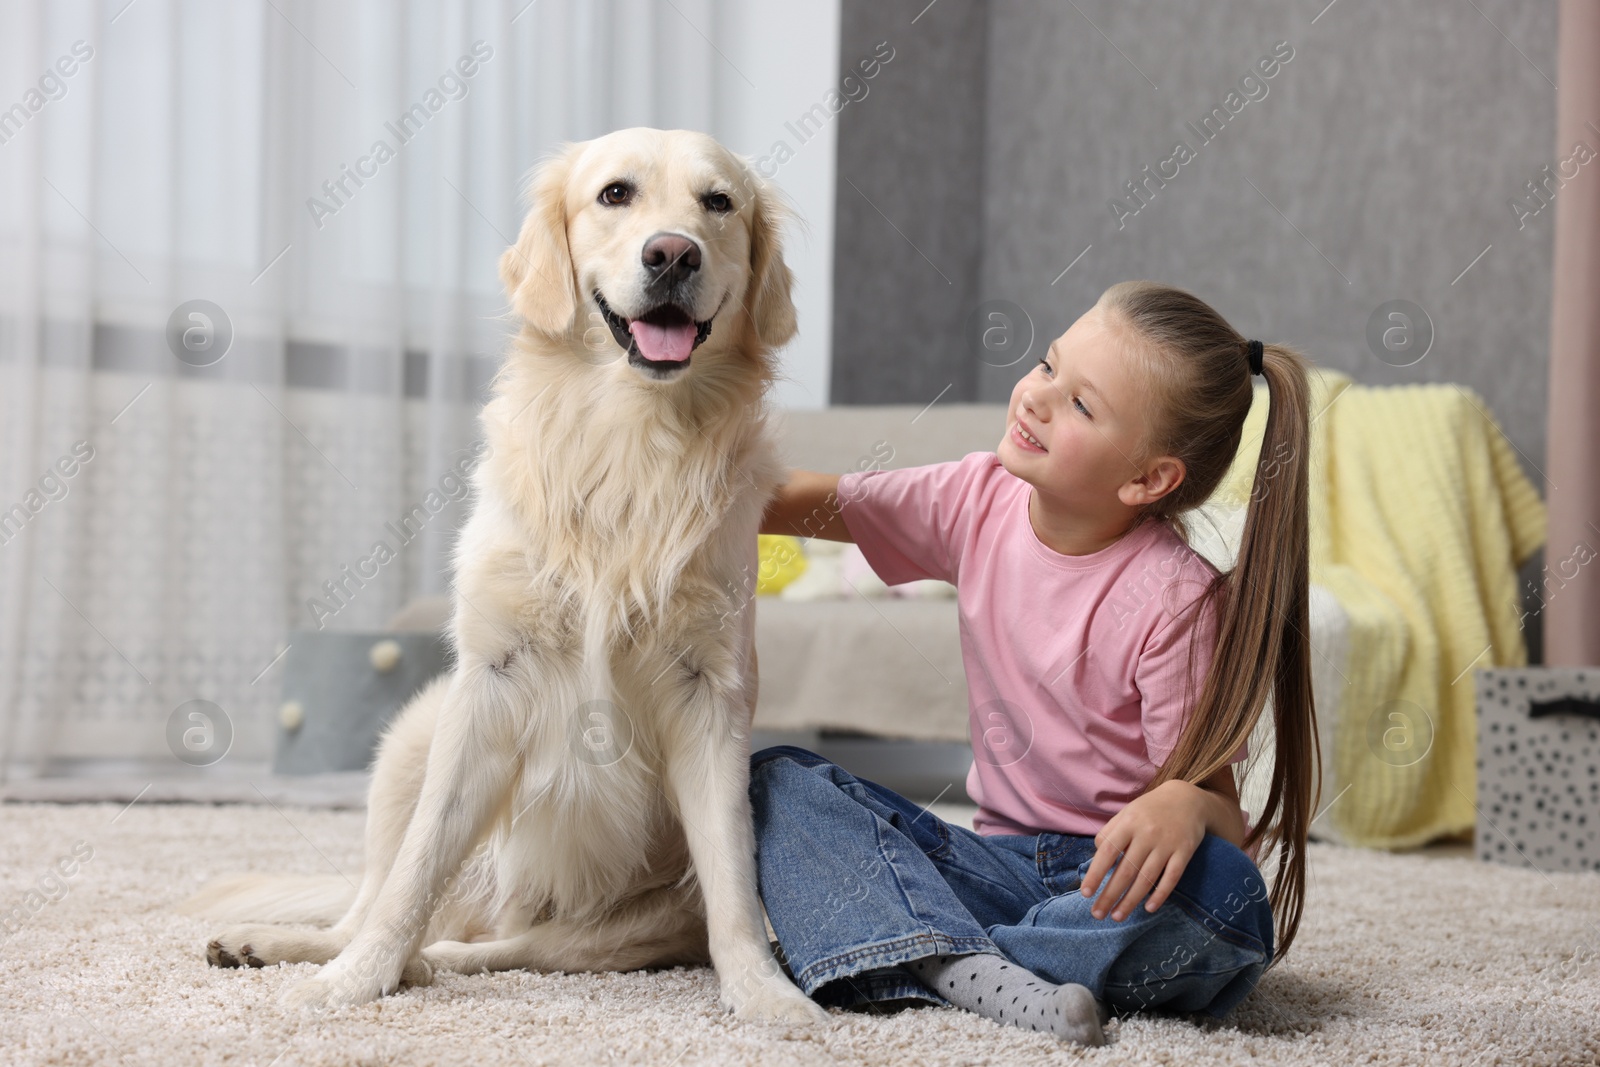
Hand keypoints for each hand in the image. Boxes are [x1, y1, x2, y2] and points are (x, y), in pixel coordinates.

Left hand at [1079, 780, 1205, 920]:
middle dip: (1110, 895)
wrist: (1187, 798)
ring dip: (1131, 900)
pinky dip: (1160, 894)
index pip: (1108, 852)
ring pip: (1147, 878)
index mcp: (1129, 823)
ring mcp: (1167, 843)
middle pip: (1126, 870)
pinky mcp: (1185, 851)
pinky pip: (1172, 877)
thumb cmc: (1149, 809)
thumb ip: (1110, 833)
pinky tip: (1148, 908)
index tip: (1086, 894)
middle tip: (1098, 915)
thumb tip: (1097, 858)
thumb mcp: (1127, 813)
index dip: (1096, 874)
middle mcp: (1147, 833)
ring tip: (1118, 916)